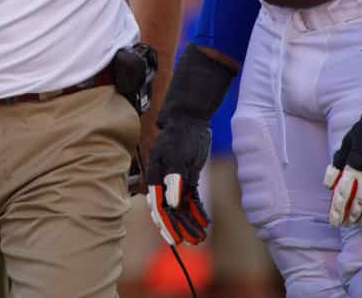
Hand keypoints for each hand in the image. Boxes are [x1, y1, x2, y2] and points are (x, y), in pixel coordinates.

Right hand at [145, 116, 211, 244]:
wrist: (190, 119)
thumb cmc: (182, 136)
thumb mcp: (178, 157)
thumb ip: (175, 181)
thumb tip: (172, 205)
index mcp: (156, 176)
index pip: (159, 207)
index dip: (166, 225)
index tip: (175, 240)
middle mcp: (163, 181)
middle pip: (170, 210)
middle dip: (180, 227)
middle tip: (193, 242)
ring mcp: (176, 180)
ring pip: (182, 206)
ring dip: (190, 221)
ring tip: (201, 236)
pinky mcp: (187, 177)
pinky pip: (191, 198)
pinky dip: (197, 209)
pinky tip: (205, 220)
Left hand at [325, 108, 361, 227]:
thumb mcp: (347, 144)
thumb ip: (338, 165)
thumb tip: (328, 185)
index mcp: (354, 166)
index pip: (342, 194)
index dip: (336, 210)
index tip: (333, 221)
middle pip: (358, 203)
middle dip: (351, 216)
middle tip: (346, 224)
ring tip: (361, 224)